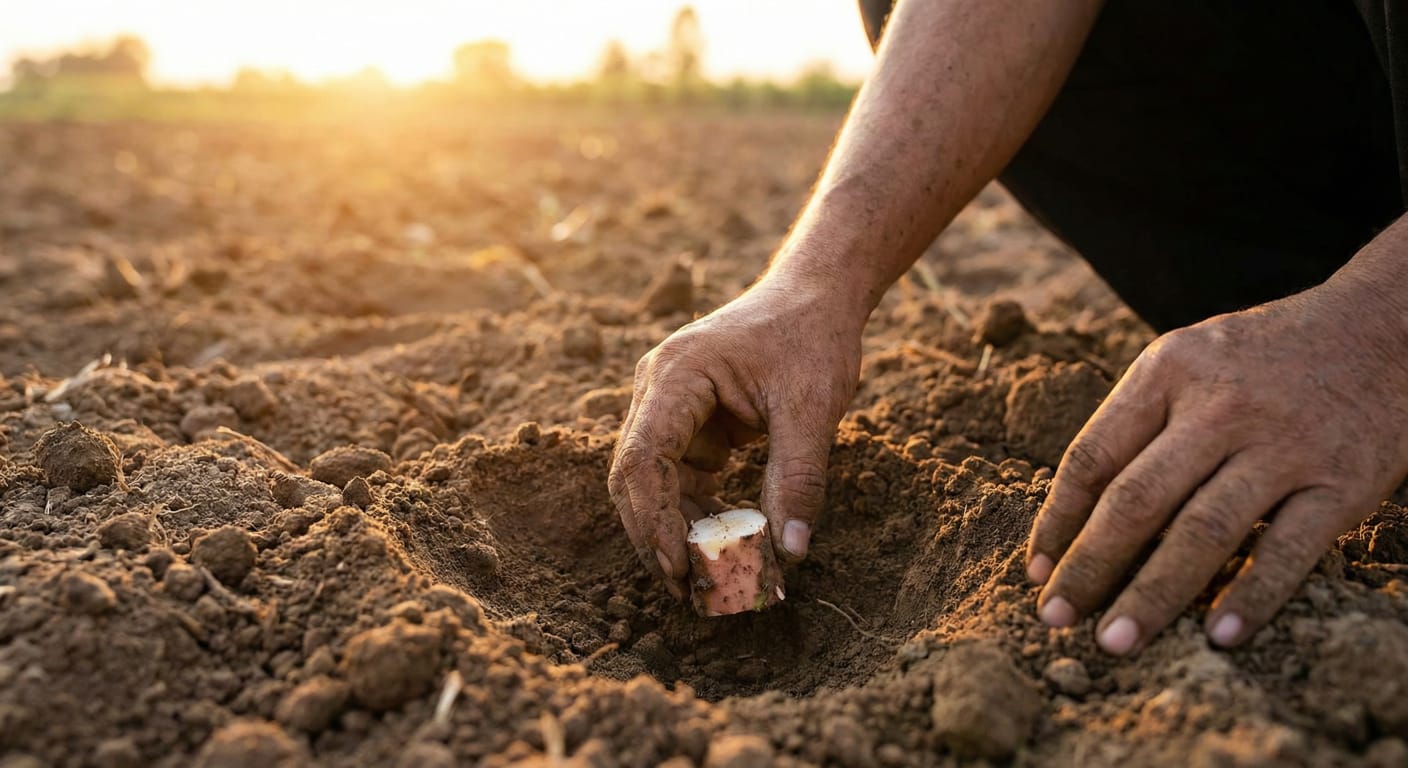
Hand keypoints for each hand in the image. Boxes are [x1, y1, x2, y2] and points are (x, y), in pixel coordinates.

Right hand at [609, 275, 863, 598]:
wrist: (817, 295)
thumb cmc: (812, 336)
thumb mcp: (813, 408)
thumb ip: (799, 479)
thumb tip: (790, 553)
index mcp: (677, 375)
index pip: (643, 458)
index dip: (653, 520)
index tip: (679, 569)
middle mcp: (658, 389)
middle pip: (635, 476)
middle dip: (658, 537)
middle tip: (690, 592)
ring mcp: (669, 405)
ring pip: (655, 483)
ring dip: (678, 531)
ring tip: (710, 581)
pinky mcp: (689, 422)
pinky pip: (682, 478)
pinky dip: (698, 514)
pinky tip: (724, 546)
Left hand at [1026, 279, 1407, 653]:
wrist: (1383, 327)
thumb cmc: (1263, 358)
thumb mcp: (1190, 360)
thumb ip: (1138, 422)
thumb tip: (1078, 514)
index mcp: (1168, 370)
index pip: (1093, 455)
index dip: (1058, 519)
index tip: (1036, 571)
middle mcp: (1220, 406)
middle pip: (1137, 500)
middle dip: (1090, 567)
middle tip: (1057, 619)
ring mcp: (1283, 445)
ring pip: (1203, 532)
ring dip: (1153, 594)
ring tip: (1116, 642)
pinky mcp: (1342, 481)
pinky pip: (1287, 551)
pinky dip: (1250, 598)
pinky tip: (1217, 637)